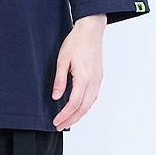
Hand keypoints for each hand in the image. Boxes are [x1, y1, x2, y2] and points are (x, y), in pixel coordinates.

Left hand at [51, 13, 105, 130]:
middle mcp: (93, 82)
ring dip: (79, 114)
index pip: (74, 104)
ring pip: (90, 104)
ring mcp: (98, 80)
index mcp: (84, 78)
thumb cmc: (77, 41)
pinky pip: (93, 97)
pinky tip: (78, 106)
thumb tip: (55, 97)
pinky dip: (85, 106)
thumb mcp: (62, 59)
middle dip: (71, 119)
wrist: (91, 30)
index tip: (56, 121)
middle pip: (83, 108)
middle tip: (60, 125)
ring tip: (68, 119)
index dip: (64, 115)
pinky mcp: (99, 77)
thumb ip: (59, 80)